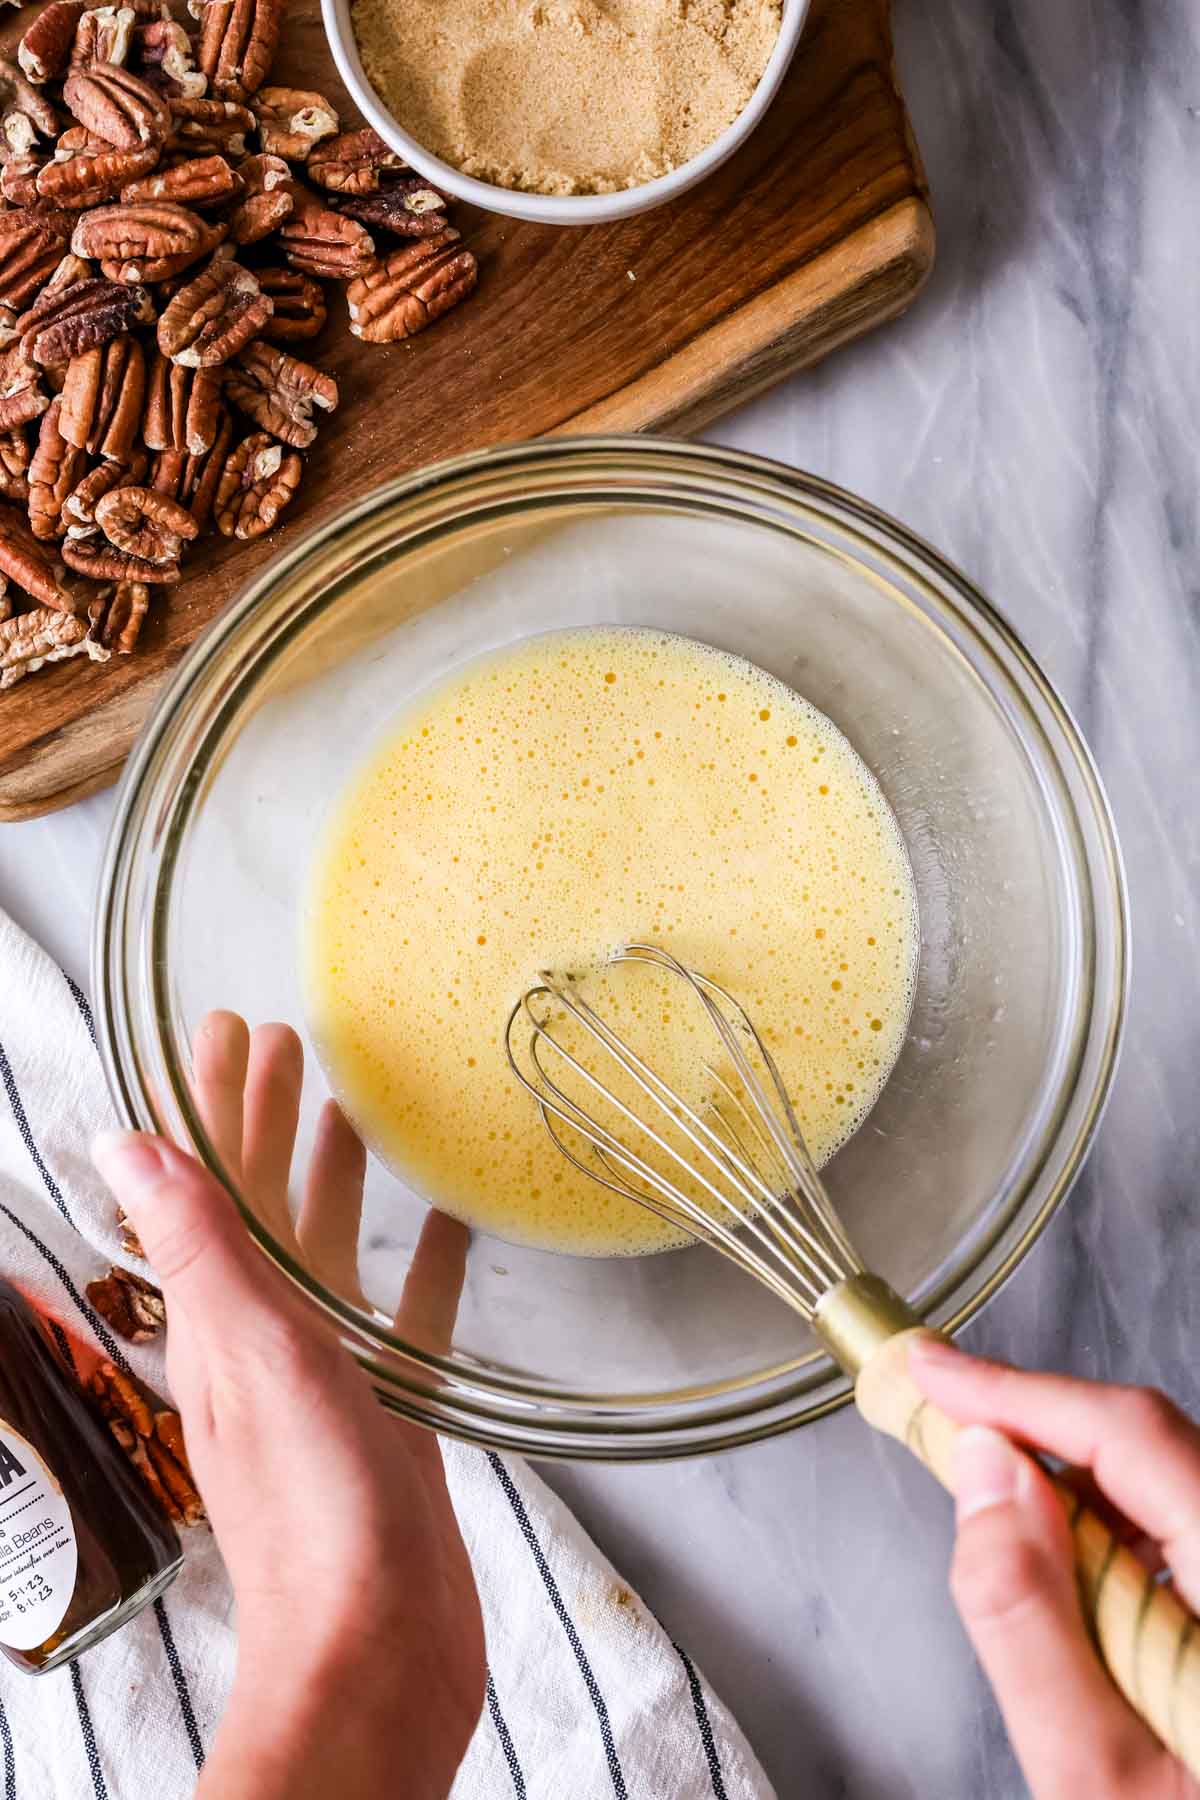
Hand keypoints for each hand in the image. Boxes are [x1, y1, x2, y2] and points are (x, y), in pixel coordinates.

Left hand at [93, 1012, 485, 1799]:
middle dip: (268, 1121)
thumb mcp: (253, 1356)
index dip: (215, 1104)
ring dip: (333, 1179)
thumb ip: (198, 1249)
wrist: (379, 1651)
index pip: (212, 1184)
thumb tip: (122, 1144)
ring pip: (327, 1251)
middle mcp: (268, 1340)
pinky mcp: (393, 1412)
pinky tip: (447, 1227)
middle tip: (289, 1042)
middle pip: (263, 1204)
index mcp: (223, 1321)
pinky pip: (403, 1314)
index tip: (228, 1029)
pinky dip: (420, 1265)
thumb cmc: (316, 1512)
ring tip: (352, 1111)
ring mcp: (331, 1377)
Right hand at [910, 1337, 1199, 1798]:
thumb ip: (1028, 1617)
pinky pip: (1186, 1541)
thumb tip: (985, 1476)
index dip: (1018, 1392)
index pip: (1129, 1437)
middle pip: (1155, 1449)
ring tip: (989, 1507)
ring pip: (1171, 1490)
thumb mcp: (1095, 1775)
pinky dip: (1116, 1540)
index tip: (932, 1370)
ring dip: (1073, 1491)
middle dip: (1038, 1431)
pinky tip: (1069, 1576)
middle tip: (938, 1423)